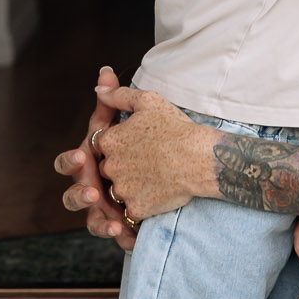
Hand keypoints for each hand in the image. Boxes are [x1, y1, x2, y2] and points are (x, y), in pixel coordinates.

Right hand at [53, 66, 135, 249]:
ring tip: (112, 223)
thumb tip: (105, 70)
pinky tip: (131, 237)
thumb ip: (112, 98)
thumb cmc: (135, 141)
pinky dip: (121, 237)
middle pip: (71, 197)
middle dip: (80, 195)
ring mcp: (101, 209)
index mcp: (84, 163)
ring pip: (90, 221)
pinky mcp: (118, 223)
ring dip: (98, 222)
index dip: (70, 162)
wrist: (164, 165)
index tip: (81, 157)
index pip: (66, 163)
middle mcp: (87, 187)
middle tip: (94, 191)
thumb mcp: (123, 120)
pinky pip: (116, 235)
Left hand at [96, 86, 219, 220]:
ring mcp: (122, 189)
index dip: (120, 144)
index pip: (102, 144)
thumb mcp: (147, 101)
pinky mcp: (136, 209)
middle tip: (147, 160)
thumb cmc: (176, 127)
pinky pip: (132, 209)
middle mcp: (110, 166)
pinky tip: (158, 191)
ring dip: (131, 185)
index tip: (137, 144)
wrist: (199, 158)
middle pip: (108, 168)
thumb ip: (117, 94)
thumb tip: (98, 89)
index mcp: (109, 140)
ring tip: (154, 175)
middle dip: (122, 165)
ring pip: (119, 190)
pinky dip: (143, 203)